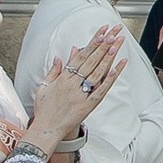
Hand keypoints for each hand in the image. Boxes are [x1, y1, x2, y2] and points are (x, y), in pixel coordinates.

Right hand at [26, 25, 124, 153]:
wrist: (46, 130)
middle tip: (114, 32)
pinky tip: (118, 67)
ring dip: (108, 57)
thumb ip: (53, 71)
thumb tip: (60, 57)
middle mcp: (72, 84)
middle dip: (103, 45)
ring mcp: (81, 94)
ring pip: (98, 72)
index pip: (80, 56)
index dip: (92, 43)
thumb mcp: (43, 87)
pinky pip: (102, 89)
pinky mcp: (88, 105)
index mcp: (62, 78)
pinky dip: (111, 78)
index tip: (101, 32)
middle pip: (91, 61)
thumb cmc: (44, 110)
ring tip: (117, 43)